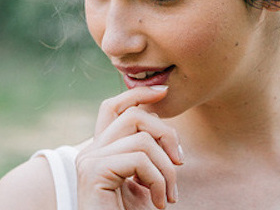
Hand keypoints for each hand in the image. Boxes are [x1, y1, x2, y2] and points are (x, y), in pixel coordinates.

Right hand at [76, 86, 182, 208]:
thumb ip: (147, 151)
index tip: (164, 91)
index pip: (114, 106)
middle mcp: (91, 150)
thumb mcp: (145, 178)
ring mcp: (90, 159)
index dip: (138, 93)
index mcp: (103, 149)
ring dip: (167, 168)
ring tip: (168, 196)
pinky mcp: (94, 171)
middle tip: (180, 162)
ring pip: (143, 138)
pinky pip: (140, 158)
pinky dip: (158, 180)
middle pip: (134, 115)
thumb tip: (162, 122)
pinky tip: (158, 203)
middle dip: (166, 133)